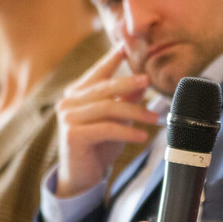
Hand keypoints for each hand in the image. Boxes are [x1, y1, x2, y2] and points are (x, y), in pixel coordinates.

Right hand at [55, 46, 158, 196]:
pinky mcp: (72, 134)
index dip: (112, 58)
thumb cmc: (99, 146)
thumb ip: (125, 101)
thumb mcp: (115, 120)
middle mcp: (68, 102)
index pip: (97, 72)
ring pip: (108, 107)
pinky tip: (142, 136)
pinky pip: (106, 128)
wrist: (82, 176)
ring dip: (135, 112)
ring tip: (155, 118)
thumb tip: (143, 83)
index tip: (126, 46)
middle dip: (129, 82)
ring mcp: (68, 117)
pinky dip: (127, 131)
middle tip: (149, 80)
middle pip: (104, 88)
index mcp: (77, 94)